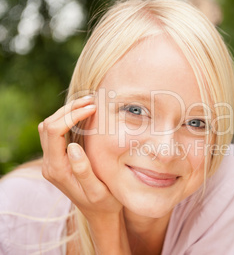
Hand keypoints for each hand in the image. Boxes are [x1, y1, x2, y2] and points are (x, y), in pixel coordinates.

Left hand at [38, 95, 121, 219]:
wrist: (100, 214)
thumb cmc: (104, 203)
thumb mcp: (98, 191)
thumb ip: (83, 171)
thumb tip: (72, 147)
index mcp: (57, 170)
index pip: (54, 132)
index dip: (71, 115)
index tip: (93, 108)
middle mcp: (50, 164)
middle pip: (47, 125)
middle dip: (69, 109)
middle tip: (92, 101)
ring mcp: (52, 161)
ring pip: (48, 127)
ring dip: (66, 112)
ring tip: (88, 104)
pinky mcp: (58, 159)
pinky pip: (55, 133)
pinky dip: (66, 119)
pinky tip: (83, 115)